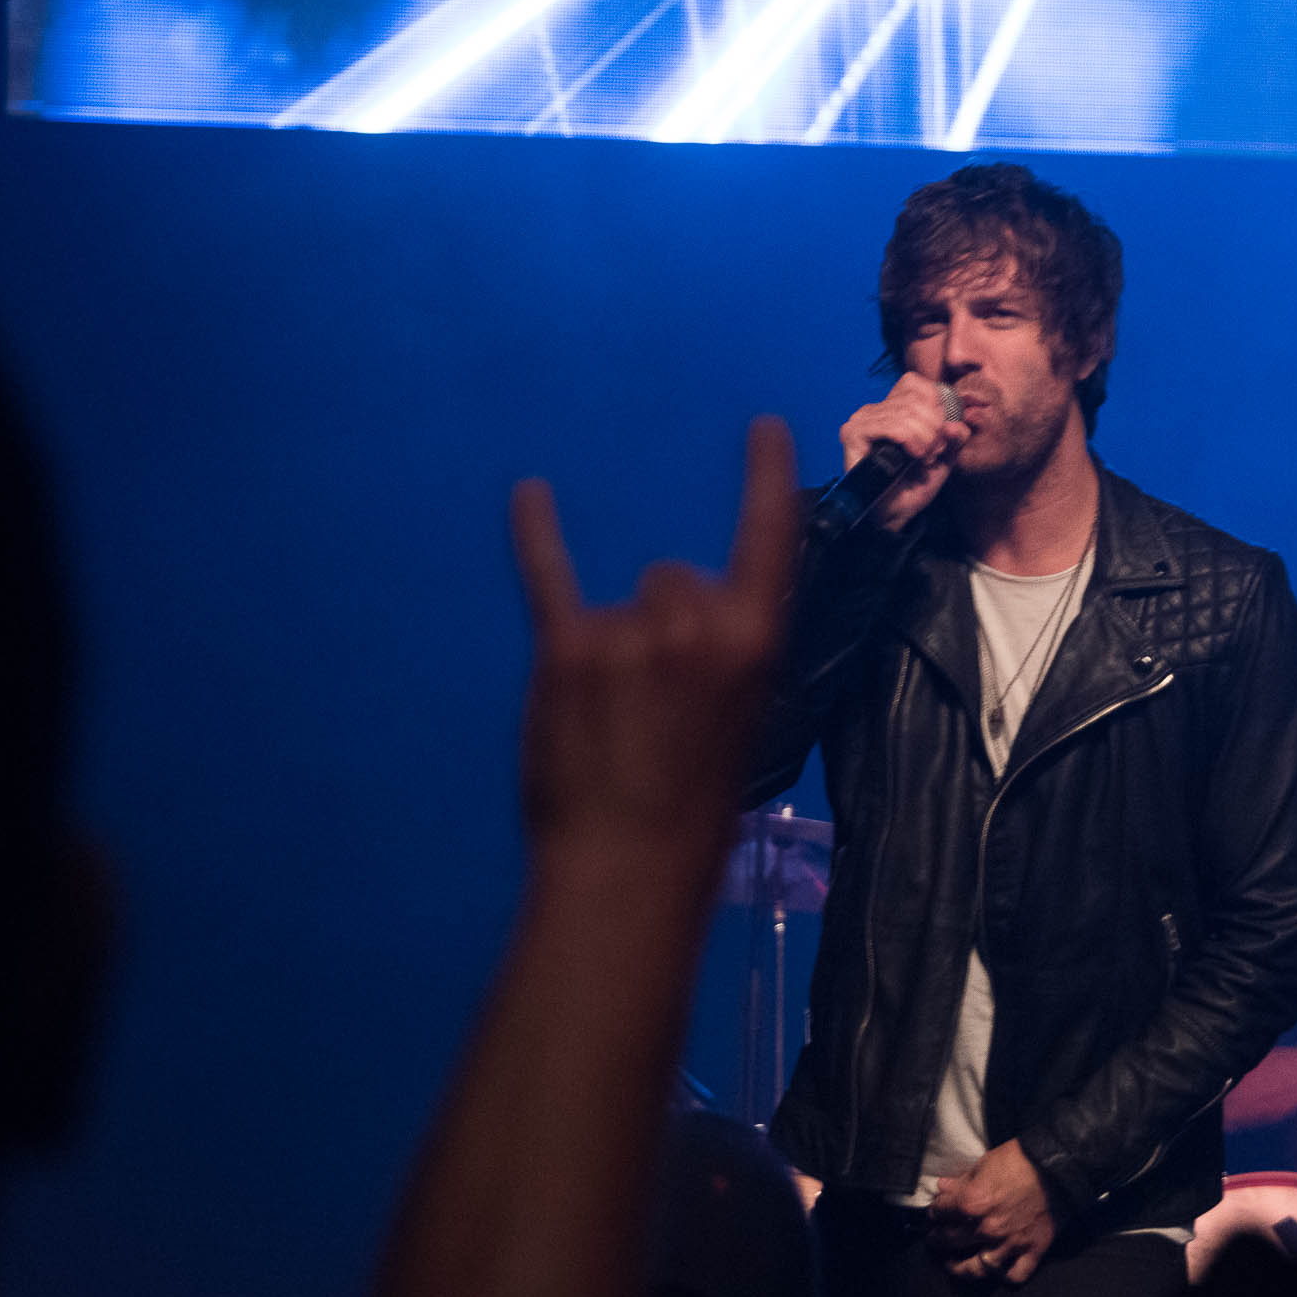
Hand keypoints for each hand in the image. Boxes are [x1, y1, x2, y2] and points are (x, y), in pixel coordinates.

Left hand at [512, 417, 799, 884]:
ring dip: (612, 644)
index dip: (765, 479)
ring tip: (608, 722)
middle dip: (663, 624)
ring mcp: (630, 632)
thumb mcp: (744, 724)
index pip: (767, 541)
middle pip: (676, 576)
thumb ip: (724, 658)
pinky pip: (550, 576)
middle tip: (652, 703)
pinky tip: (530, 495)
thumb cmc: (695, 812)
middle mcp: (697, 623)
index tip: (763, 426)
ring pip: (621, 602)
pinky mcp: (568, 649)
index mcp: (757, 644)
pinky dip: (536, 536)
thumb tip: (689, 621)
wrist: (628, 869)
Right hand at [838, 371, 966, 530]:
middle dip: (936, 429)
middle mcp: (875, 408)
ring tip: (923, 459)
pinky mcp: (854, 434)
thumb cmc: (915, 484)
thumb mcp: (945, 457)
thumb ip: (955, 436)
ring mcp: (862, 420)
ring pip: (908, 413)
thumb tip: (956, 424)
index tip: (941, 438)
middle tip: (933, 453)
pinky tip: (912, 456)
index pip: (917, 384)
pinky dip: (911, 441)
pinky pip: (893, 426)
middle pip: (918, 399)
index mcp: (893, 406)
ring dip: (926, 439)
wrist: (895, 514)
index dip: (937, 407)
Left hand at [927, 1139, 1056, 1283]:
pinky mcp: (1032, 1251)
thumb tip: (942, 1187)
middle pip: (952, 1241)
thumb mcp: (985, 1162)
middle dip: (938, 1240)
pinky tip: (997, 1272)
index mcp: (971, 1203)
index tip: (933, 1213)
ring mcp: (1009, 1244)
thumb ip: (962, 1180)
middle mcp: (986, 1229)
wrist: (1058, 1166)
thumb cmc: (1020, 1159)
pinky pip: (1015, 1275)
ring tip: (953, 1265)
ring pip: (978, 1269)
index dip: (933, 1212)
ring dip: (961, 1269)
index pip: (940, 1212)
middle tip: (934, 1239)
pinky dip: (1006, 1277)